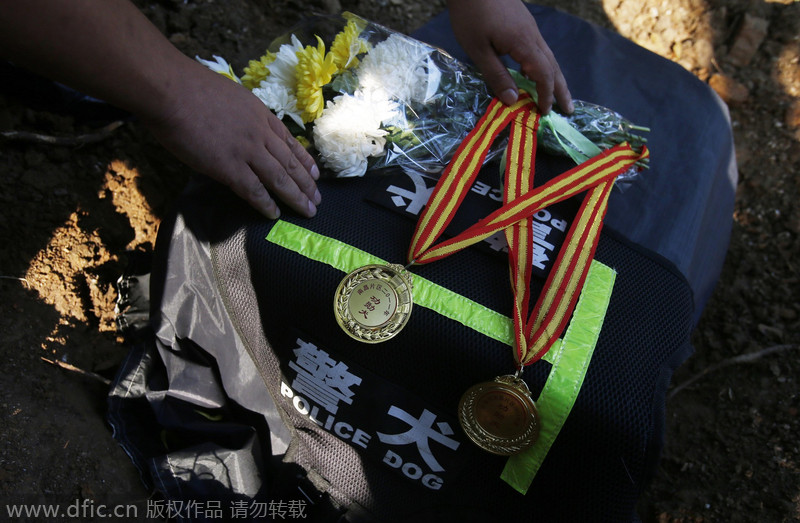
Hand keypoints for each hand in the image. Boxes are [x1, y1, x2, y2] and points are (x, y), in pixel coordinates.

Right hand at [144, 60, 320, 219]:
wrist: (171, 89)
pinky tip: (275, 214)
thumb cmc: (190, 87)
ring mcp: (246, 150)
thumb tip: (240, 130)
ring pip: (279, 177)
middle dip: (306, 183)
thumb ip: (241, 115)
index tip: (316, 174)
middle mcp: (259, 133)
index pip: (289, 141)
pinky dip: (266, 203)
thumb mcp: (230, 96)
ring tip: (307, 210)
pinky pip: (253, 189)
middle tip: (317, 200)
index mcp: (260, 114)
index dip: (304, 160)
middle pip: (289, 162)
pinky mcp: (228, 167)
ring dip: (295, 196)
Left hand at [447, 0, 572, 113]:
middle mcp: (532, 36)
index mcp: (523, 43)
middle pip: (553, 66)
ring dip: (555, 78)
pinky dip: (544, 66)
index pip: (543, 75)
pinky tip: (537, 73)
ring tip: (559, 95)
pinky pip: (540, 49)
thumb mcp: (478, 49)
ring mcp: (530, 28)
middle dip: (561, 90)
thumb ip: (496, 75)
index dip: (545, 95)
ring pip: (549, 57)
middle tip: (569, 110)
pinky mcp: (523, 24)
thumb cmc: (471, 14)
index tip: (545, 112)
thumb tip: (513, 100)